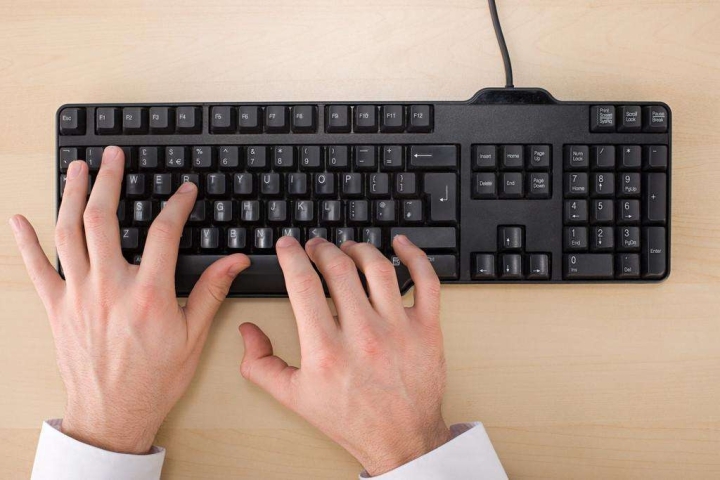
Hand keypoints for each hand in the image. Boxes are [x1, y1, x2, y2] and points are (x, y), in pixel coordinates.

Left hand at [10, 146, 249, 453]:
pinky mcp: (56, 308)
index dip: (177, 204)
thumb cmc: (154, 379)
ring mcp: (78, 295)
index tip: (184, 191)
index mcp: (148, 294)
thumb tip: (235, 261)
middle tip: (112, 156)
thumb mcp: (193, 337)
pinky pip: (36, 268)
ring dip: (70, 195)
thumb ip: (212, 292)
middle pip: (103, 218)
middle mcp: (109, 286)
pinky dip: (25, 241)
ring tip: (76, 168)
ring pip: (68, 232)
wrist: (113, 414)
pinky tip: (19, 219)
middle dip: (108, 180)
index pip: (165, 232)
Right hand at [239, 235, 450, 475]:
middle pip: (340, 269)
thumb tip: (248, 331)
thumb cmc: (350, 419)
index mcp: (326, 350)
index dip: (291, 256)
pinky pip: (426, 281)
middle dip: (322, 249)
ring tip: (348, 248)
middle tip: (316, 246)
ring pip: (378, 268)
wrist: (400, 440)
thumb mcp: (294, 397)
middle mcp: (363, 335)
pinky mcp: (427, 329)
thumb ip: (260, 364)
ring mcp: (398, 329)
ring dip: (359, 249)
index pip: (303, 285)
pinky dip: (414, 256)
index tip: (287, 245)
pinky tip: (400, 245)